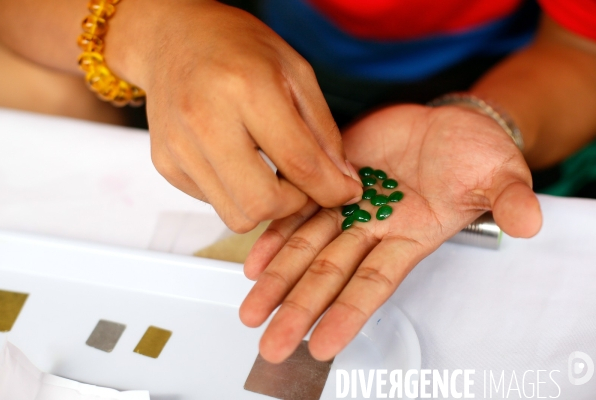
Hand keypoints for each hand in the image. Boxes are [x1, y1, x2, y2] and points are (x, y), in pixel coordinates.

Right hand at [107, 0, 361, 231]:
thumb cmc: (238, 50)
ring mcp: (179, 146)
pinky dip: (236, 193)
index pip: (299, 162)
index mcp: (247, 88)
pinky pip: (214, 204)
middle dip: (294, 204)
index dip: (331, 189)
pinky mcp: (165, 164)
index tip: (345, 192)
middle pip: (262, 204)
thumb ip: (323, 132)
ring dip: (264, 204)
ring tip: (269, 171)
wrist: (173, 38)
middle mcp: (206, 120)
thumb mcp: (296, 73)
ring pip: (237, 216)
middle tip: (300, 181)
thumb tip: (343, 182)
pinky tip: (238, 162)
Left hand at [239, 104, 542, 362]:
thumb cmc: (474, 157)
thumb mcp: (500, 175)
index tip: (320, 345)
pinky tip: (253, 260)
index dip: (348, 313)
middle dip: (299, 308)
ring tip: (251, 310)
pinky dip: (276, 234)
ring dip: (278, 278)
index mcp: (411, 236)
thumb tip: (528, 222)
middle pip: (330, 273)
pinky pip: (299, 210)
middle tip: (271, 343)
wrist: (446, 125)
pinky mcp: (333, 179)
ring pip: (307, 246)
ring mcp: (350, 206)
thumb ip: (508, 200)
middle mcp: (374, 228)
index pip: (375, 282)